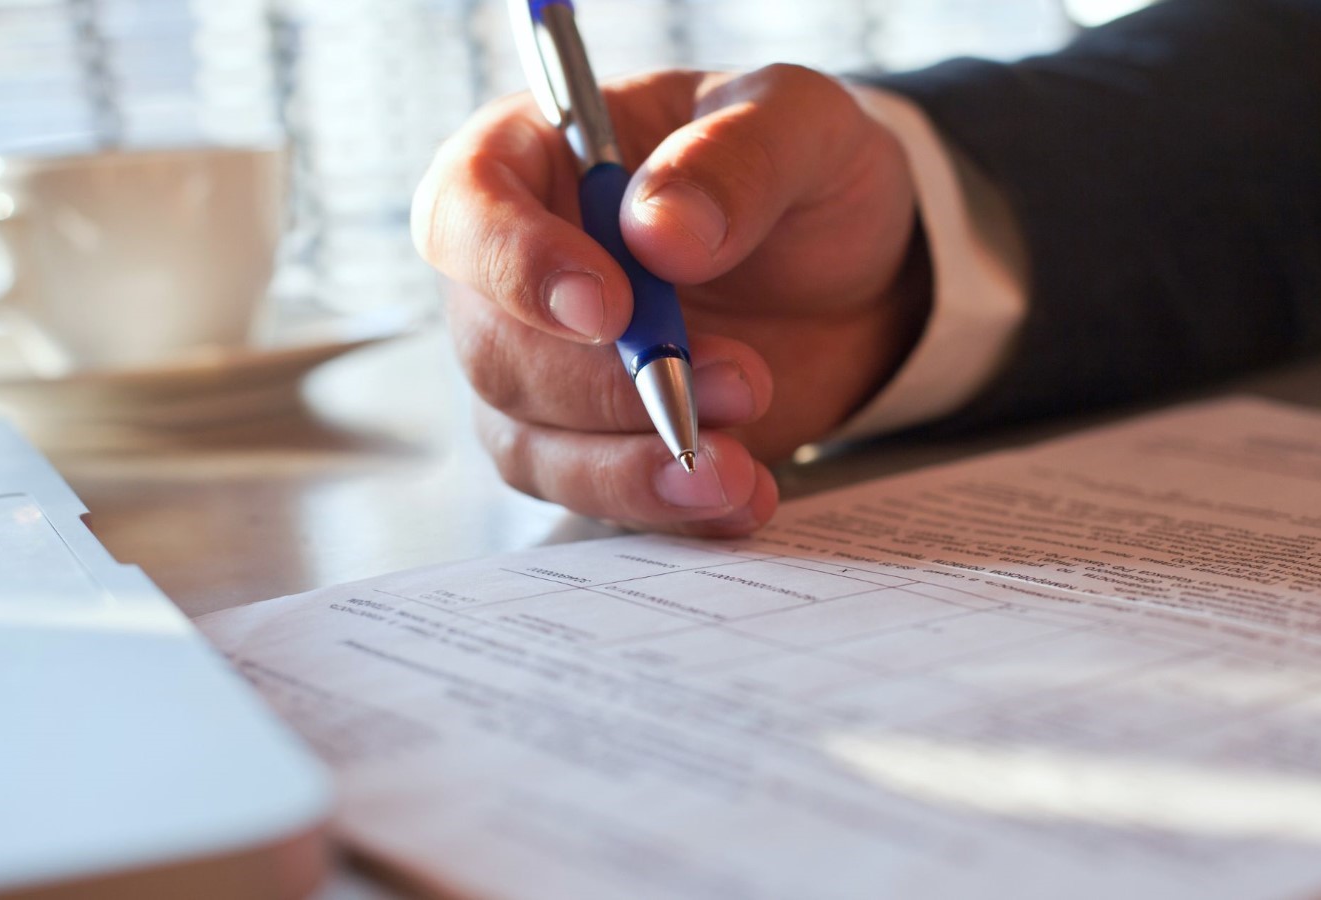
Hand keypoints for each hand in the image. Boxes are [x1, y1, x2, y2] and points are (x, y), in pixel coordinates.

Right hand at [413, 65, 927, 535]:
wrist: (856, 270)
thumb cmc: (801, 169)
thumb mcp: (800, 125)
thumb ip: (734, 160)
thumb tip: (658, 231)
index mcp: (534, 158)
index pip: (465, 210)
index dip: (515, 266)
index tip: (606, 309)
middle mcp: (517, 271)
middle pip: (497, 350)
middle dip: (612, 387)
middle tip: (740, 383)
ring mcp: (547, 367)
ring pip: (533, 444)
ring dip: (630, 469)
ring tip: (739, 471)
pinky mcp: (595, 441)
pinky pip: (595, 496)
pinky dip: (665, 510)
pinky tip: (743, 499)